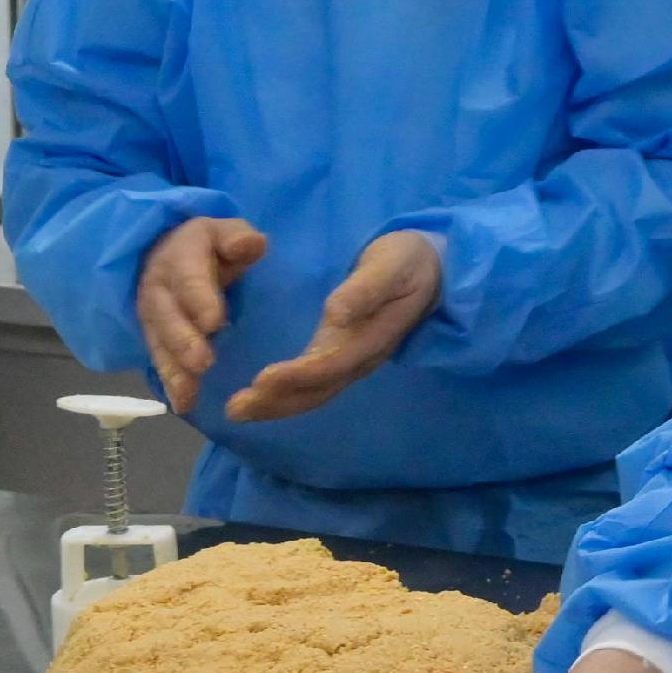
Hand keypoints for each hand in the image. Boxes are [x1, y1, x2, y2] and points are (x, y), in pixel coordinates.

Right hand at [137, 215, 267, 413]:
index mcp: (181, 256)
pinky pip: (159, 360)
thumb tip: (252, 244)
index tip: (214, 321)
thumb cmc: (211, 247)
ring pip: (159, 343)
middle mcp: (159, 287)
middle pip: (167, 315)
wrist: (168, 254)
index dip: (199, 299)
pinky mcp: (154, 338)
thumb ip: (238, 239)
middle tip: (203, 362)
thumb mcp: (226, 233)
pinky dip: (170, 383)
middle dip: (183, 340)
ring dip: (174, 369)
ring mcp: (153, 315)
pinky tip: (183, 404)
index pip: (188, 277)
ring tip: (189, 393)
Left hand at [227, 229, 441, 423]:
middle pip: (317, 390)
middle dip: (277, 402)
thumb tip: (337, 313)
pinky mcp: (344, 355)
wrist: (436, 268)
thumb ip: (365, 290)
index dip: (297, 376)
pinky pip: (314, 384)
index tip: (262, 380)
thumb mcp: (391, 266)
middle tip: (236, 409)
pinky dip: (285, 395)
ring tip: (238, 410)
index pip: (330, 365)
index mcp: (370, 338)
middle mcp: (360, 358)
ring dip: (276, 405)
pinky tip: (261, 396)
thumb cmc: (408, 261)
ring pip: (314, 393)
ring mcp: (353, 360)